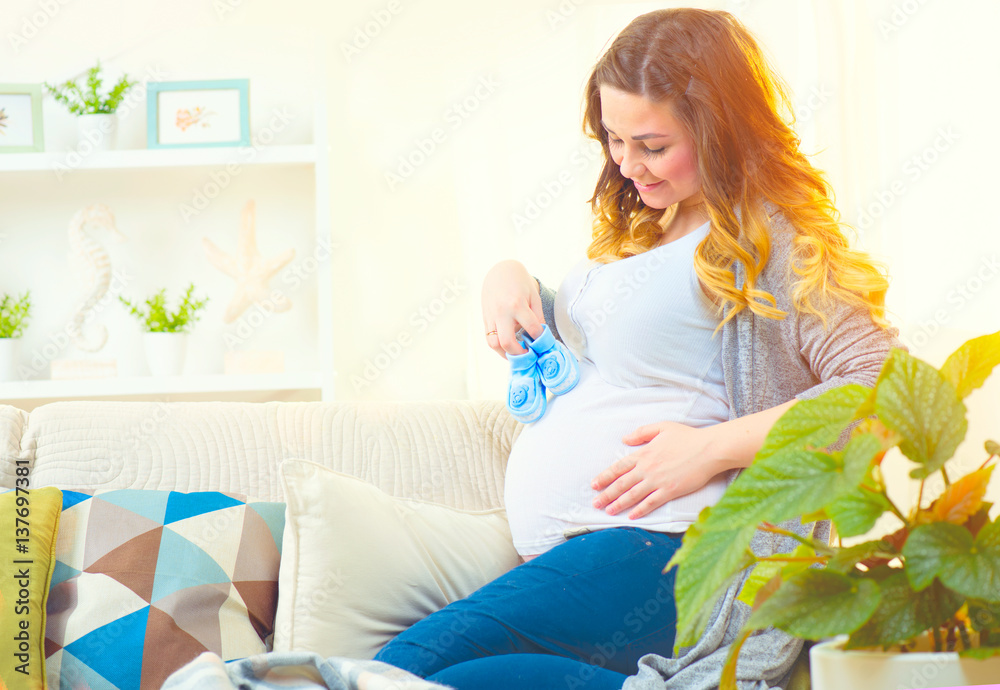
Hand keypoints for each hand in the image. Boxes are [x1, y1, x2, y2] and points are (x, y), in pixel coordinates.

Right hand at [481, 260, 544, 356]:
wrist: (500, 272)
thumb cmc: (519, 283)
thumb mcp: (533, 296)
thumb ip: (538, 316)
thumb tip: (542, 336)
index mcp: (517, 304)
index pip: (531, 329)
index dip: (540, 339)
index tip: (544, 343)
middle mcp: (502, 312)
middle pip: (507, 342)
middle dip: (519, 354)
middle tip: (529, 356)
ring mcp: (491, 317)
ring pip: (494, 344)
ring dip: (506, 354)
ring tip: (517, 355)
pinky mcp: (485, 319)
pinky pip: (489, 339)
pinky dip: (499, 347)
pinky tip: (508, 348)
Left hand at [591, 421, 719, 518]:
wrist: (709, 449)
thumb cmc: (687, 437)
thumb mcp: (662, 427)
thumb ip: (641, 433)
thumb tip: (624, 439)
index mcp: (643, 453)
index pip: (618, 467)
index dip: (604, 477)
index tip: (594, 485)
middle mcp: (647, 468)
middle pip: (621, 484)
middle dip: (606, 495)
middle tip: (595, 503)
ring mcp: (658, 481)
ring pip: (633, 495)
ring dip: (619, 504)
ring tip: (608, 511)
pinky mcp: (671, 490)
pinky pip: (651, 503)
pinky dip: (640, 510)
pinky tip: (631, 516)